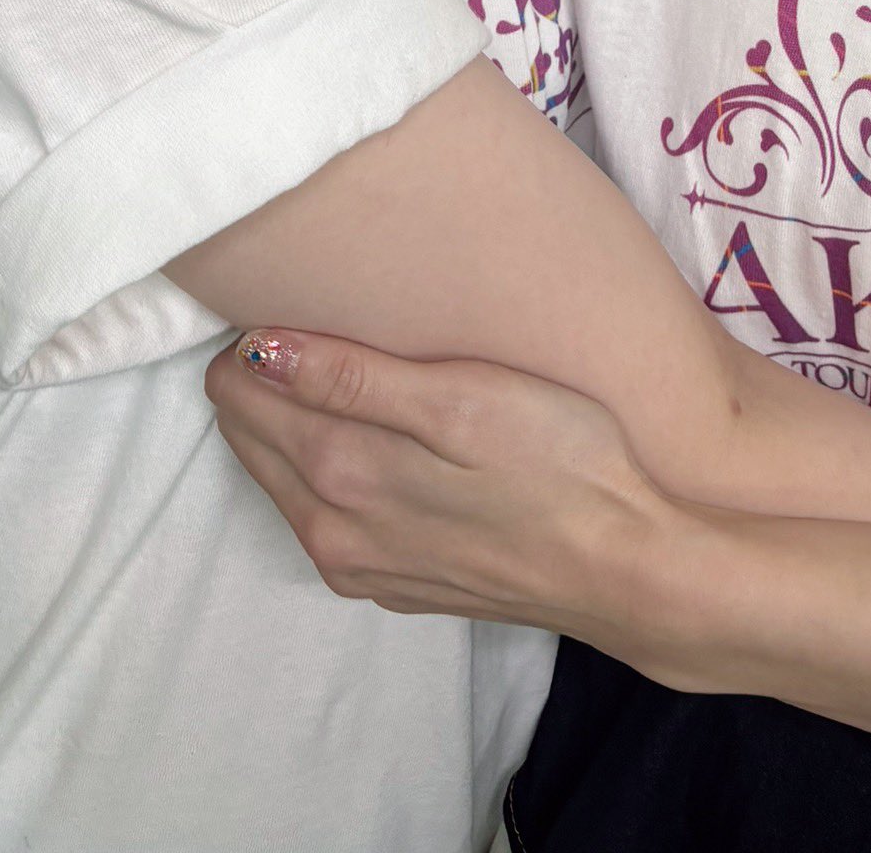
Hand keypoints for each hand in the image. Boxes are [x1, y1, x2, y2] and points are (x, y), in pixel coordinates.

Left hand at [204, 328, 686, 648]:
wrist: (632, 564)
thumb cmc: (561, 459)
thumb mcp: (461, 399)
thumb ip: (351, 378)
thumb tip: (255, 349)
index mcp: (338, 470)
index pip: (238, 387)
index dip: (252, 330)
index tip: (287, 288)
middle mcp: (330, 528)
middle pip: (249, 433)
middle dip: (260, 373)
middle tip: (307, 314)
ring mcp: (361, 564)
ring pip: (283, 476)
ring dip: (288, 420)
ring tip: (333, 361)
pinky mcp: (396, 582)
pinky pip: (326, 515)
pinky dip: (323, 469)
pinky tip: (369, 437)